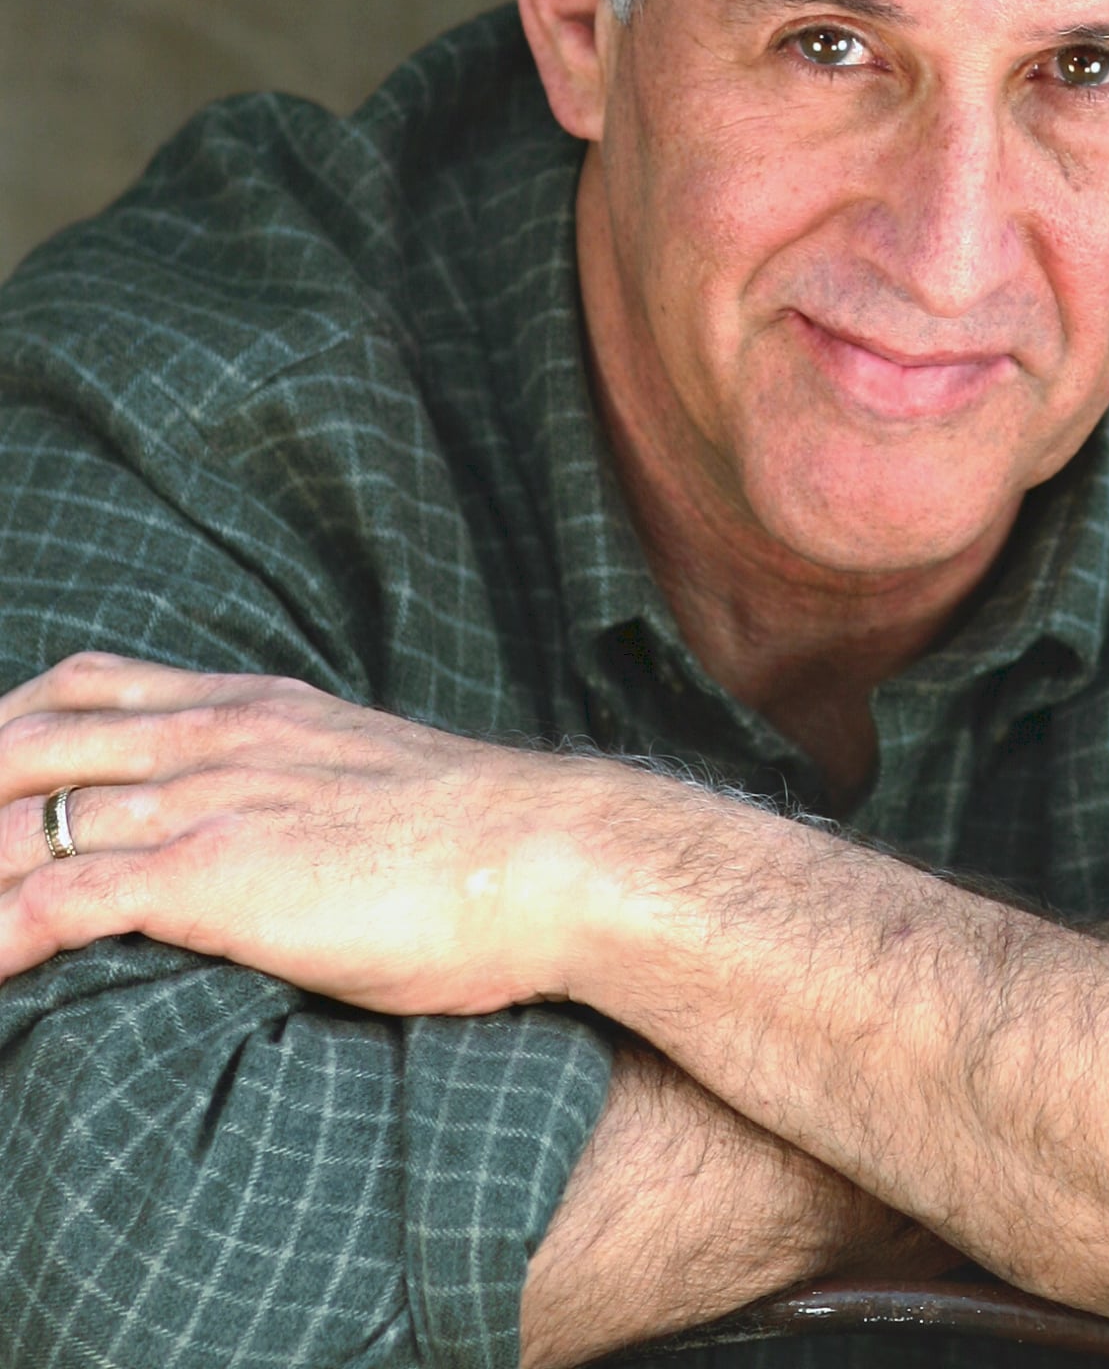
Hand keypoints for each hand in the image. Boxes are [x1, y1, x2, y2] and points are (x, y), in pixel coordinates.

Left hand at [0, 652, 612, 1009]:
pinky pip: (59, 897)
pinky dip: (0, 930)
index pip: (89, 685)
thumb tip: (283, 828)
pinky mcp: (214, 873)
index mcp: (253, 707)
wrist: (547, 855)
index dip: (12, 722)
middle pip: (30, 738)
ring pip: (23, 814)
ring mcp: (209, 798)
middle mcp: (214, 735)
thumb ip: (303, 781)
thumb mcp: (370, 777)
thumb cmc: (478, 838)